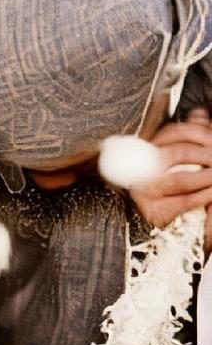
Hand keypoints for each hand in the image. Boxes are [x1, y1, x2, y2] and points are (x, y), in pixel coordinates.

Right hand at [127, 109, 211, 246]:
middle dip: (207, 155)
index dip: (198, 132)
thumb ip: (191, 135)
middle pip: (178, 154)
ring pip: (181, 178)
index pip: (172, 133)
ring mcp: (144, 192)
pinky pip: (184, 201)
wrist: (170, 231)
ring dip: (209, 176)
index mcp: (145, 150)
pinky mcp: (154, 212)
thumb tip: (200, 113)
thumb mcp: (182, 158)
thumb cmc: (177, 186)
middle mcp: (139, 169)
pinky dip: (205, 195)